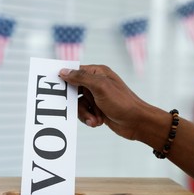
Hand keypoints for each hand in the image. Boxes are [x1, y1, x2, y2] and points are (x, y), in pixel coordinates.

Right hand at [60, 64, 193, 178]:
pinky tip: (98, 122)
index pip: (75, 71)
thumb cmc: (122, 103)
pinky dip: (89, 119)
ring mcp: (97, 97)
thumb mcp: (100, 87)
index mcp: (98, 73)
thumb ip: (81, 78)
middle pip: (74, 90)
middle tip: (83, 109)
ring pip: (78, 104)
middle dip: (77, 103)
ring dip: (85, 114)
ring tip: (95, 119)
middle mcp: (96, 83)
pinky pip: (84, 113)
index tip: (56, 88)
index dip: (66, 79)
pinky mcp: (98, 109)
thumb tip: (64, 71)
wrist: (137, 123)